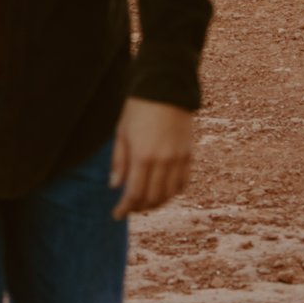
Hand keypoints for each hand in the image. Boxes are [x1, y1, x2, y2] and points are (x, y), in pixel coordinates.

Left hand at [109, 97, 192, 219]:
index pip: (134, 193)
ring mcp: (178, 159)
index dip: (125, 208)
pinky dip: (172, 192)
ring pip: (169, 194)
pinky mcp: (189, 154)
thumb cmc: (138, 109)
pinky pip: (183, 183)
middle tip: (129, 208)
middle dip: (139, 208)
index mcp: (142, 156)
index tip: (116, 215)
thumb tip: (115, 186)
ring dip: (156, 203)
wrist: (166, 87)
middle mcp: (162, 161)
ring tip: (144, 203)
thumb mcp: (121, 133)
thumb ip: (119, 161)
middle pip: (152, 198)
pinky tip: (163, 192)